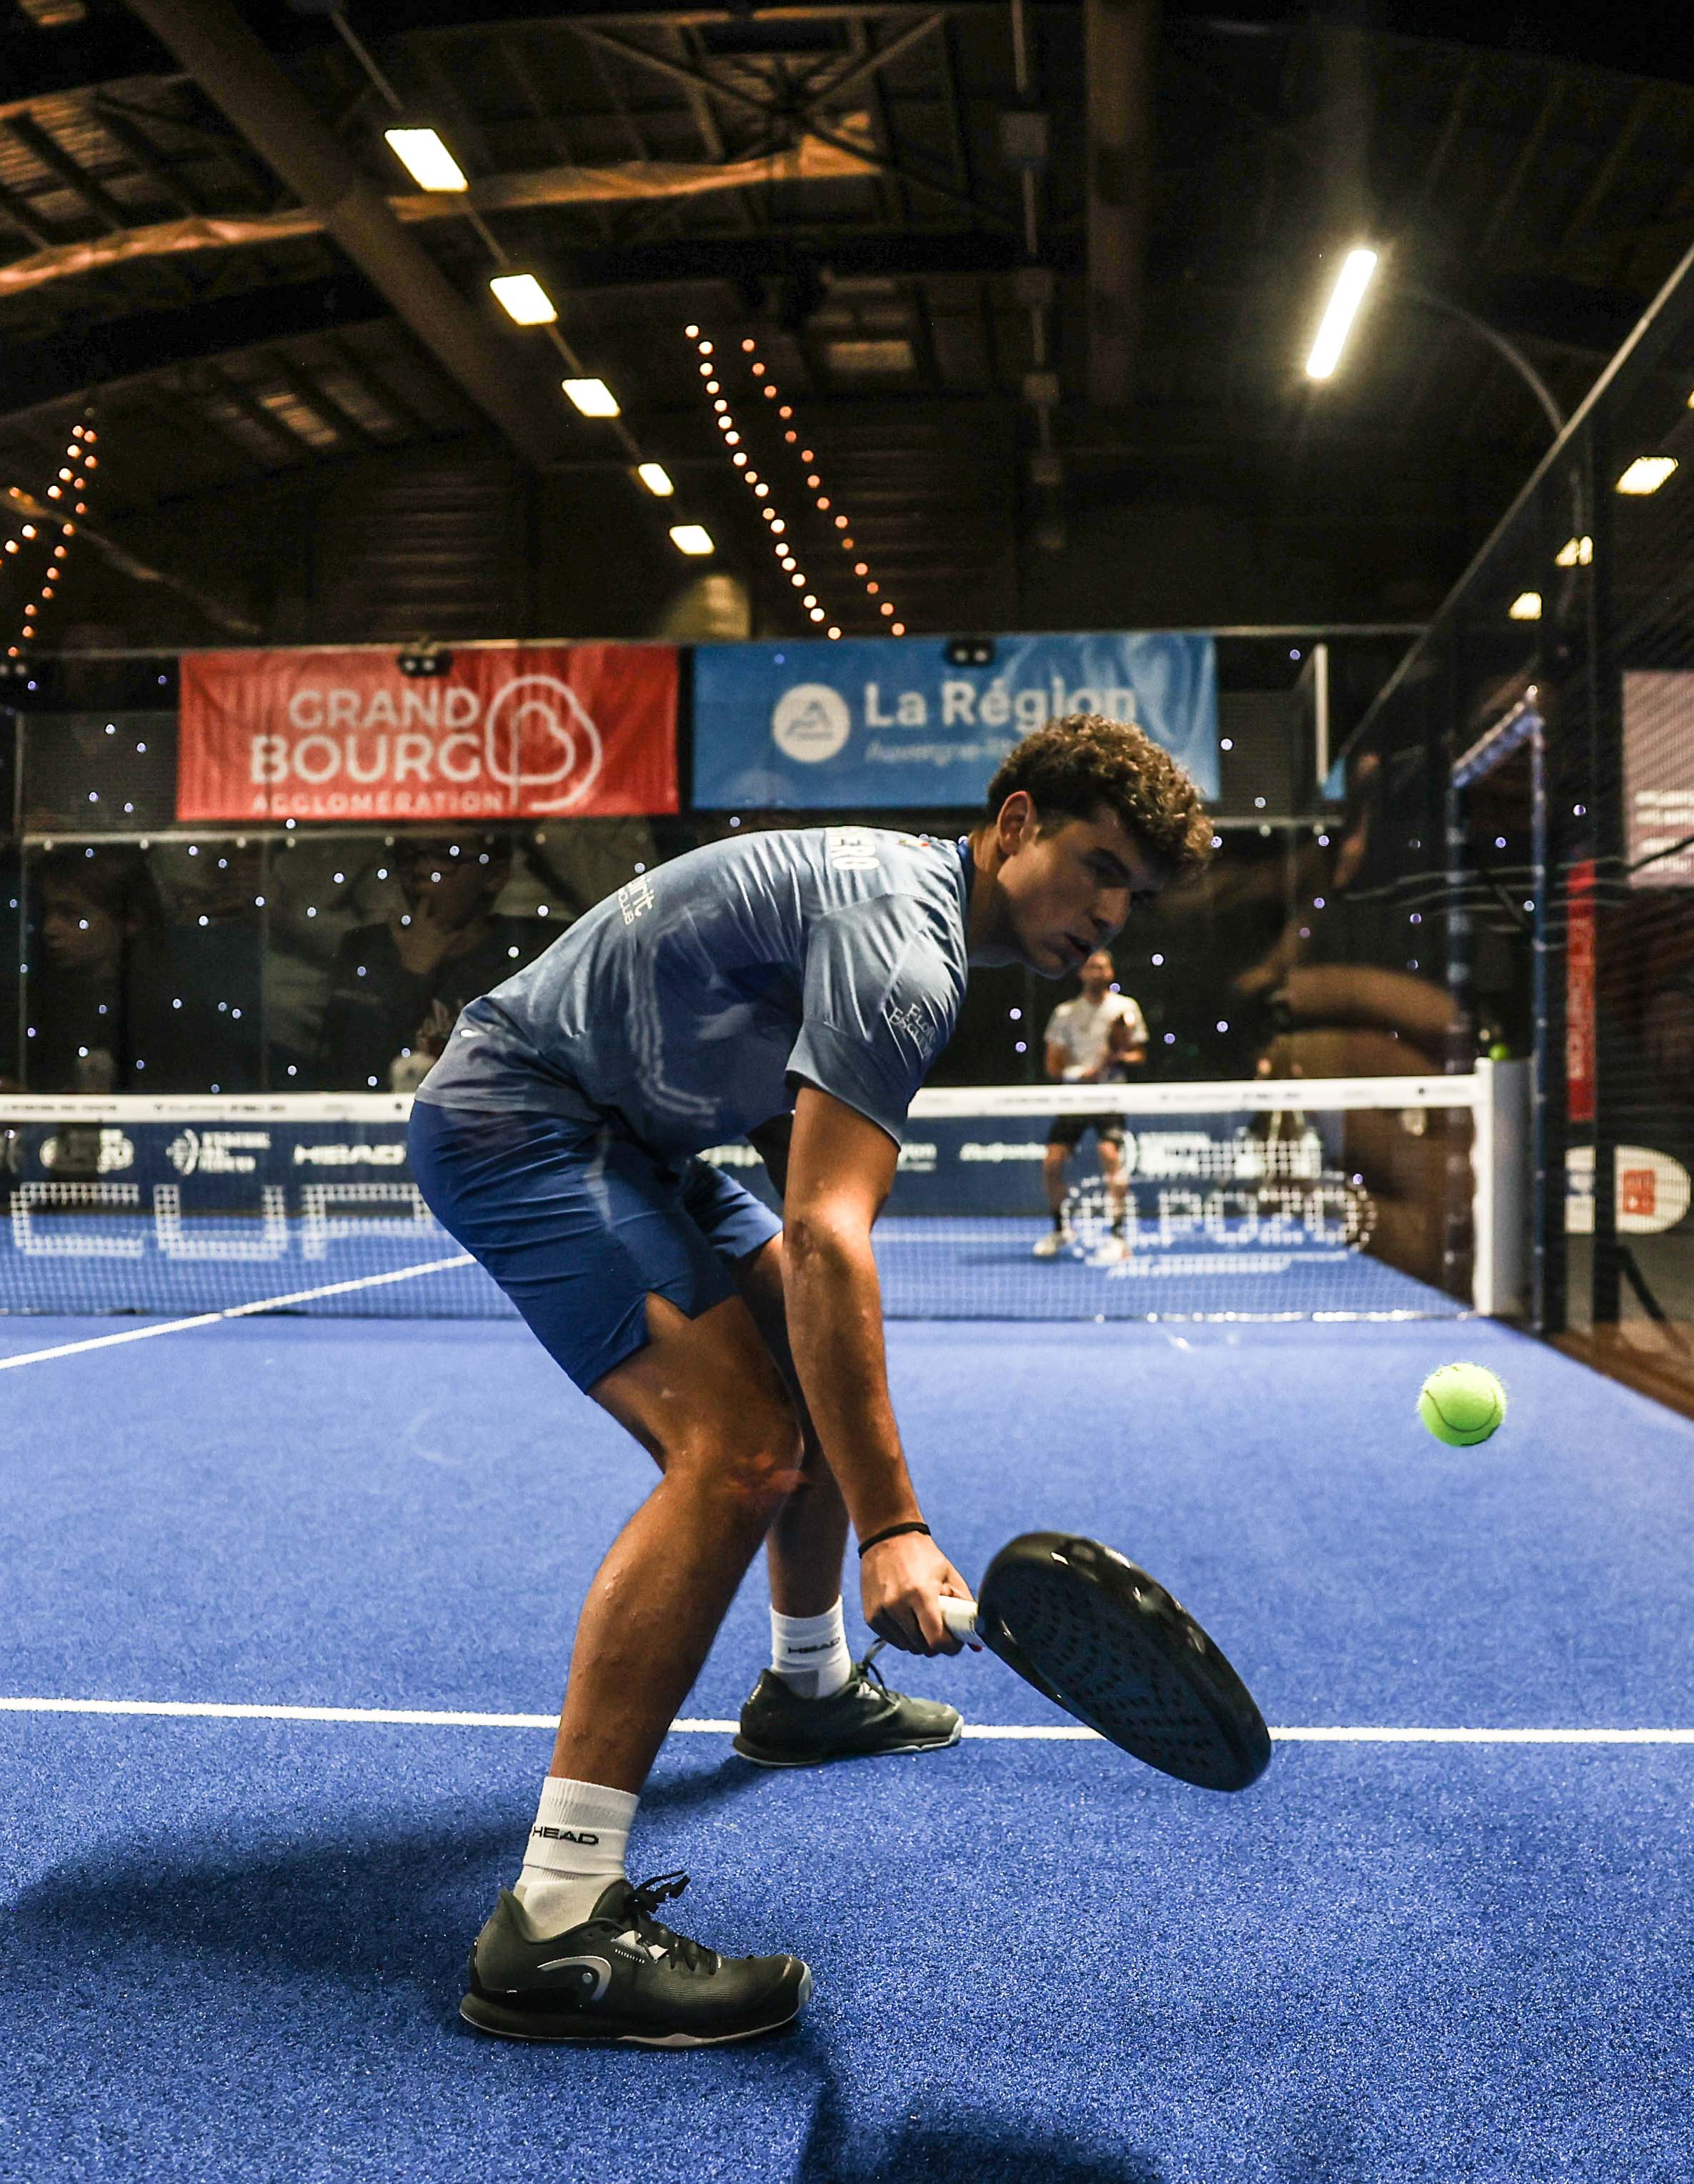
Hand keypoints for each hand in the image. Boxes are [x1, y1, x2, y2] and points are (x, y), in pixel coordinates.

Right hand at [390, 893, 459, 976]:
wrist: (416, 967)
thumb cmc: (406, 951)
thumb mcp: (397, 936)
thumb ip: (393, 922)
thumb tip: (390, 910)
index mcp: (419, 921)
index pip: (424, 903)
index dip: (427, 900)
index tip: (428, 899)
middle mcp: (431, 924)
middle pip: (441, 912)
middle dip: (442, 912)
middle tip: (445, 910)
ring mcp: (440, 933)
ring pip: (449, 922)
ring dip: (450, 923)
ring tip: (452, 923)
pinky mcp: (447, 941)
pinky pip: (457, 934)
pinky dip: (459, 933)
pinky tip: (460, 932)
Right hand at [860, 1532, 973, 1654]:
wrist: (887, 1537)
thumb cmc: (923, 1556)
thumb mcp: (949, 1576)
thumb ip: (965, 1608)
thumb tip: (977, 1645)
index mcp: (920, 1594)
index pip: (937, 1641)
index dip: (951, 1646)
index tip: (955, 1640)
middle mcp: (897, 1605)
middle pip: (923, 1648)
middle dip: (936, 1642)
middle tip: (940, 1624)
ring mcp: (881, 1612)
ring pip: (908, 1647)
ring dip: (919, 1639)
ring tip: (921, 1615)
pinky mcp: (871, 1617)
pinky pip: (893, 1640)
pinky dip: (903, 1635)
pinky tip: (907, 1615)